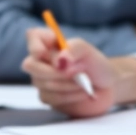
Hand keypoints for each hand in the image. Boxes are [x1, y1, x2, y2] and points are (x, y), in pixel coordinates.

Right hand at [21, 27, 135, 117]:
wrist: (106, 87)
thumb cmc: (96, 64)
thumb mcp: (89, 51)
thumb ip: (74, 49)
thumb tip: (59, 61)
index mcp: (50, 43)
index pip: (32, 36)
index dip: (35, 45)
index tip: (45, 53)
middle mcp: (42, 60)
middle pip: (29, 64)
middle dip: (52, 72)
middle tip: (73, 74)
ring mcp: (42, 79)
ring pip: (39, 83)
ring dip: (64, 85)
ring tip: (83, 84)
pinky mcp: (48, 96)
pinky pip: (48, 98)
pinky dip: (67, 96)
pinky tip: (81, 93)